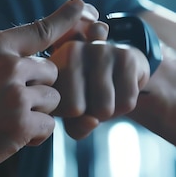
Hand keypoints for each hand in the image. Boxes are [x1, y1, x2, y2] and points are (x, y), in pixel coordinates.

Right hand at [0, 0, 87, 176]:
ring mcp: (15, 97)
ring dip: (37, 111)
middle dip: (37, 87)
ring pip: (54, 100)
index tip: (84, 8)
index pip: (41, 30)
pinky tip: (10, 136)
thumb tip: (21, 46)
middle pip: (51, 71)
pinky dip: (35, 134)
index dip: (67, 19)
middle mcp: (7, 67)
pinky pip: (49, 126)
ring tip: (7, 120)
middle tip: (9, 101)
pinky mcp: (20, 128)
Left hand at [49, 16, 150, 139]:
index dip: (70, 115)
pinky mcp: (125, 55)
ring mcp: (99, 50)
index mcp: (50, 66)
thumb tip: (92, 121)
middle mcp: (71, 52)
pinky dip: (124, 105)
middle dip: (89, 115)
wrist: (121, 71)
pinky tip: (120, 89)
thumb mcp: (74, 115)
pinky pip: (126, 101)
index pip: (59, 108)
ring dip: (108, 112)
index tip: (73, 103)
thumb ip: (76, 126)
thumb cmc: (89, 94)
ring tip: (106, 95)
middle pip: (77, 109)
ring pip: (104, 108)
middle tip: (92, 100)